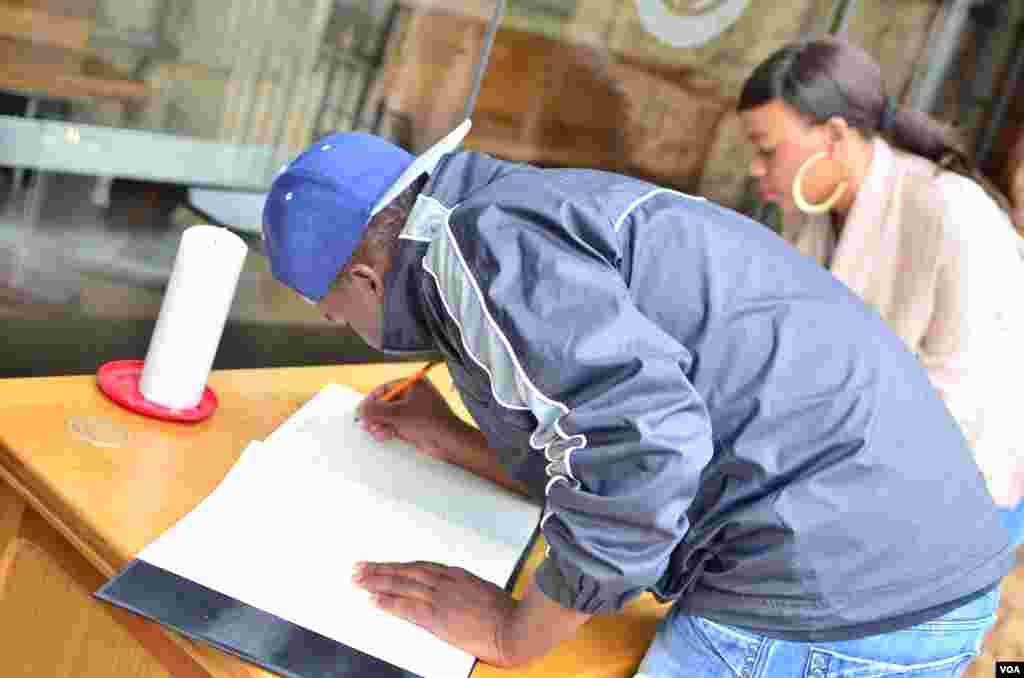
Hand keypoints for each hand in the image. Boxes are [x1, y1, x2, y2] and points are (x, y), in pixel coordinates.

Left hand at [352, 561, 521, 667]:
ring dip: (377, 581)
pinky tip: (374, 600)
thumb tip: (459, 597)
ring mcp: (441, 598)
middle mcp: (446, 582)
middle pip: (406, 572)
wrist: (514, 627)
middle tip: (359, 567)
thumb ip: (467, 592)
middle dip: (381, 569)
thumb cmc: (507, 614)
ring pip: (402, 585)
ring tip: (358, 579)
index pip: (420, 567)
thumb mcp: (485, 593)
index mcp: (458, 575)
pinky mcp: (438, 617)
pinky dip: (389, 602)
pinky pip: (407, 607)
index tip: (384, 565)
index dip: (400, 566)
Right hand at [357, 375, 466, 460]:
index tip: (360, 411)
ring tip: (376, 432)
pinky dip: (386, 430)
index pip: (385, 388)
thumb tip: (360, 410)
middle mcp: (412, 396)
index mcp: (413, 385)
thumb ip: (378, 410)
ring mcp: (412, 411)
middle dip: (375, 415)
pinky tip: (383, 436)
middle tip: (365, 425)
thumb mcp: (400, 413)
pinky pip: (393, 425)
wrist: (449, 442)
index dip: (371, 400)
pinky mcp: (412, 425)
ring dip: (379, 424)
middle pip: (384, 403)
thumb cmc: (430, 422)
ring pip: (387, 416)